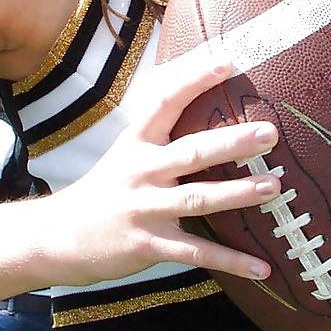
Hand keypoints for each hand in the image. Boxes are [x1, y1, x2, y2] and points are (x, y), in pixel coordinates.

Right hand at [42, 47, 280, 285]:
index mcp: (137, 142)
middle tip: (269, 133)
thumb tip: (207, 112)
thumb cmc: (104, 190)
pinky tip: (262, 267)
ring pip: (198, 199)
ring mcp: (145, 209)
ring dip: (238, 193)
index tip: (227, 62)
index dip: (195, 80)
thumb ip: (161, 137)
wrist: (57, 237)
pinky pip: (196, 253)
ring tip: (273, 187)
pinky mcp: (148, 245)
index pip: (166, 101)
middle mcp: (141, 171)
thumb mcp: (125, 154)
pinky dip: (231, 261)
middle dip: (233, 142)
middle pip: (193, 152)